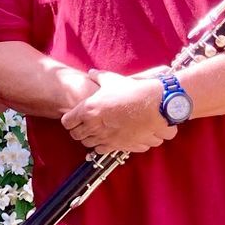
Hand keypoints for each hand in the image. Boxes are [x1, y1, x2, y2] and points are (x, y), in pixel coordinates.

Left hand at [61, 70, 178, 154]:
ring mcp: (106, 138)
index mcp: (88, 110)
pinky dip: (104, 146)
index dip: (70, 119)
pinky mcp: (118, 146)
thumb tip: (92, 73)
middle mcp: (94, 127)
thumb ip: (99, 77)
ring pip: (89, 145)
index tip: (74, 117)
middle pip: (76, 136)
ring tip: (98, 131)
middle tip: (86, 124)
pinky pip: (103, 151)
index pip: (67, 122)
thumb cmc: (134, 91)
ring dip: (91, 139)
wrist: (157, 106)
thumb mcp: (113, 80)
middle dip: (79, 130)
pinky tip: (110, 137)